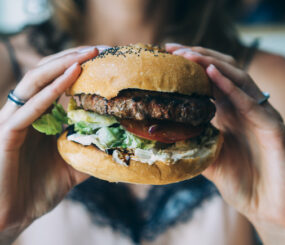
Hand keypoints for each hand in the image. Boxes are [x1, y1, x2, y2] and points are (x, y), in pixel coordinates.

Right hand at [0, 46, 98, 242]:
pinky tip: (72, 75)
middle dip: (72, 58)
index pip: (57, 82)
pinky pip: (30, 107)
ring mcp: (13, 120)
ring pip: (34, 82)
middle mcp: (24, 113)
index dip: (78, 67)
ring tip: (87, 54)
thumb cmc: (38, 189)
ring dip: (62, 65)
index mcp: (39, 117)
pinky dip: (51, 90)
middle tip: (100, 49)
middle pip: (45, 73)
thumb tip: (116, 143)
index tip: (105, 59)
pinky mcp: (6, 134)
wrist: (12, 216)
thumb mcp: (73, 166)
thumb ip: (89, 150)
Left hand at [166, 44, 284, 243]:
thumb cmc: (241, 184)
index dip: (191, 67)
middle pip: (223, 73)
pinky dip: (230, 86)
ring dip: (211, 64)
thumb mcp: (209, 159)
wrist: (268, 209)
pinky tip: (211, 73)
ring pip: (238, 78)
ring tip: (187, 55)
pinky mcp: (272, 127)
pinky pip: (250, 101)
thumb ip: (192, 144)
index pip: (210, 82)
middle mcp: (245, 110)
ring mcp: (260, 115)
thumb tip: (162, 135)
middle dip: (198, 57)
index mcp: (230, 115)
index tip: (167, 57)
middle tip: (172, 49)